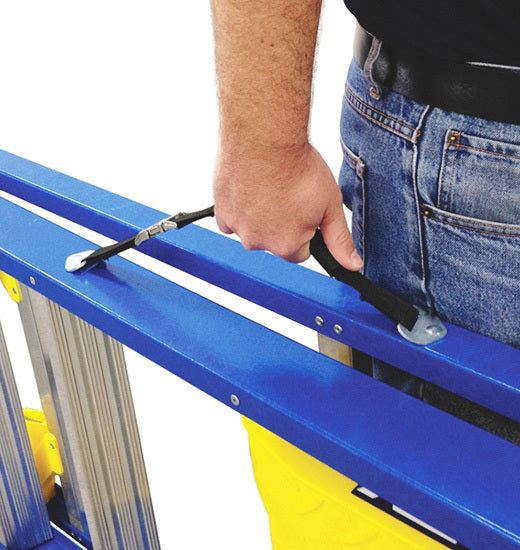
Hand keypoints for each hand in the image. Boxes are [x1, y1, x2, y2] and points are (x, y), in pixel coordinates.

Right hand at [213, 143, 362, 270]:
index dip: (305, 231)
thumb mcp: (330, 205)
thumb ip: (339, 239)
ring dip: (260, 216)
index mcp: (287, 245)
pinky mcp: (221, 212)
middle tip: (287, 195)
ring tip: (269, 187)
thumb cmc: (296, 166)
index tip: (304, 212)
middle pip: (274, 242)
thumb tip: (352, 264)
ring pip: (253, 230)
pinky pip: (232, 218)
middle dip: (282, 224)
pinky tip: (251, 188)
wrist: (264, 137)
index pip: (300, 252)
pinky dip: (240, 207)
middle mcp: (259, 242)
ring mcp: (237, 228)